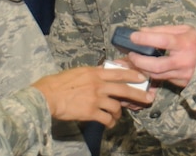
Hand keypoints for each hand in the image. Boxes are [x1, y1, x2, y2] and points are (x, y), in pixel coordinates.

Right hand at [31, 66, 152, 127]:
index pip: (118, 72)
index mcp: (94, 72)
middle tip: (147, 99)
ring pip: (116, 106)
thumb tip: (101, 76)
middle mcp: (98, 84)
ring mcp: (95, 99)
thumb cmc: (59, 83)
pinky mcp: (91, 112)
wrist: (48, 96)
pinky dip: (110, 122)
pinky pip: (107, 119)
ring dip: (119, 112)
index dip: (132, 74)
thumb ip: (91, 74)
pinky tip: (109, 123)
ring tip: (116, 115)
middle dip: (138, 95)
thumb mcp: (77, 72)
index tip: (142, 77)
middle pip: (124, 90)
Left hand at [124, 25, 195, 86]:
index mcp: (185, 44)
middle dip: (139, 61)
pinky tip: (146, 67)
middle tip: (130, 54)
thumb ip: (162, 30)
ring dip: (142, 69)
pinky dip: (152, 74)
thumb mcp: (183, 29)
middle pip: (156, 65)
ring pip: (157, 75)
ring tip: (135, 60)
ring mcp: (183, 75)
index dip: (146, 39)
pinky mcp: (182, 83)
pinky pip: (163, 79)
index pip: (163, 41)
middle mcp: (184, 61)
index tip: (133, 37)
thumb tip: (141, 32)